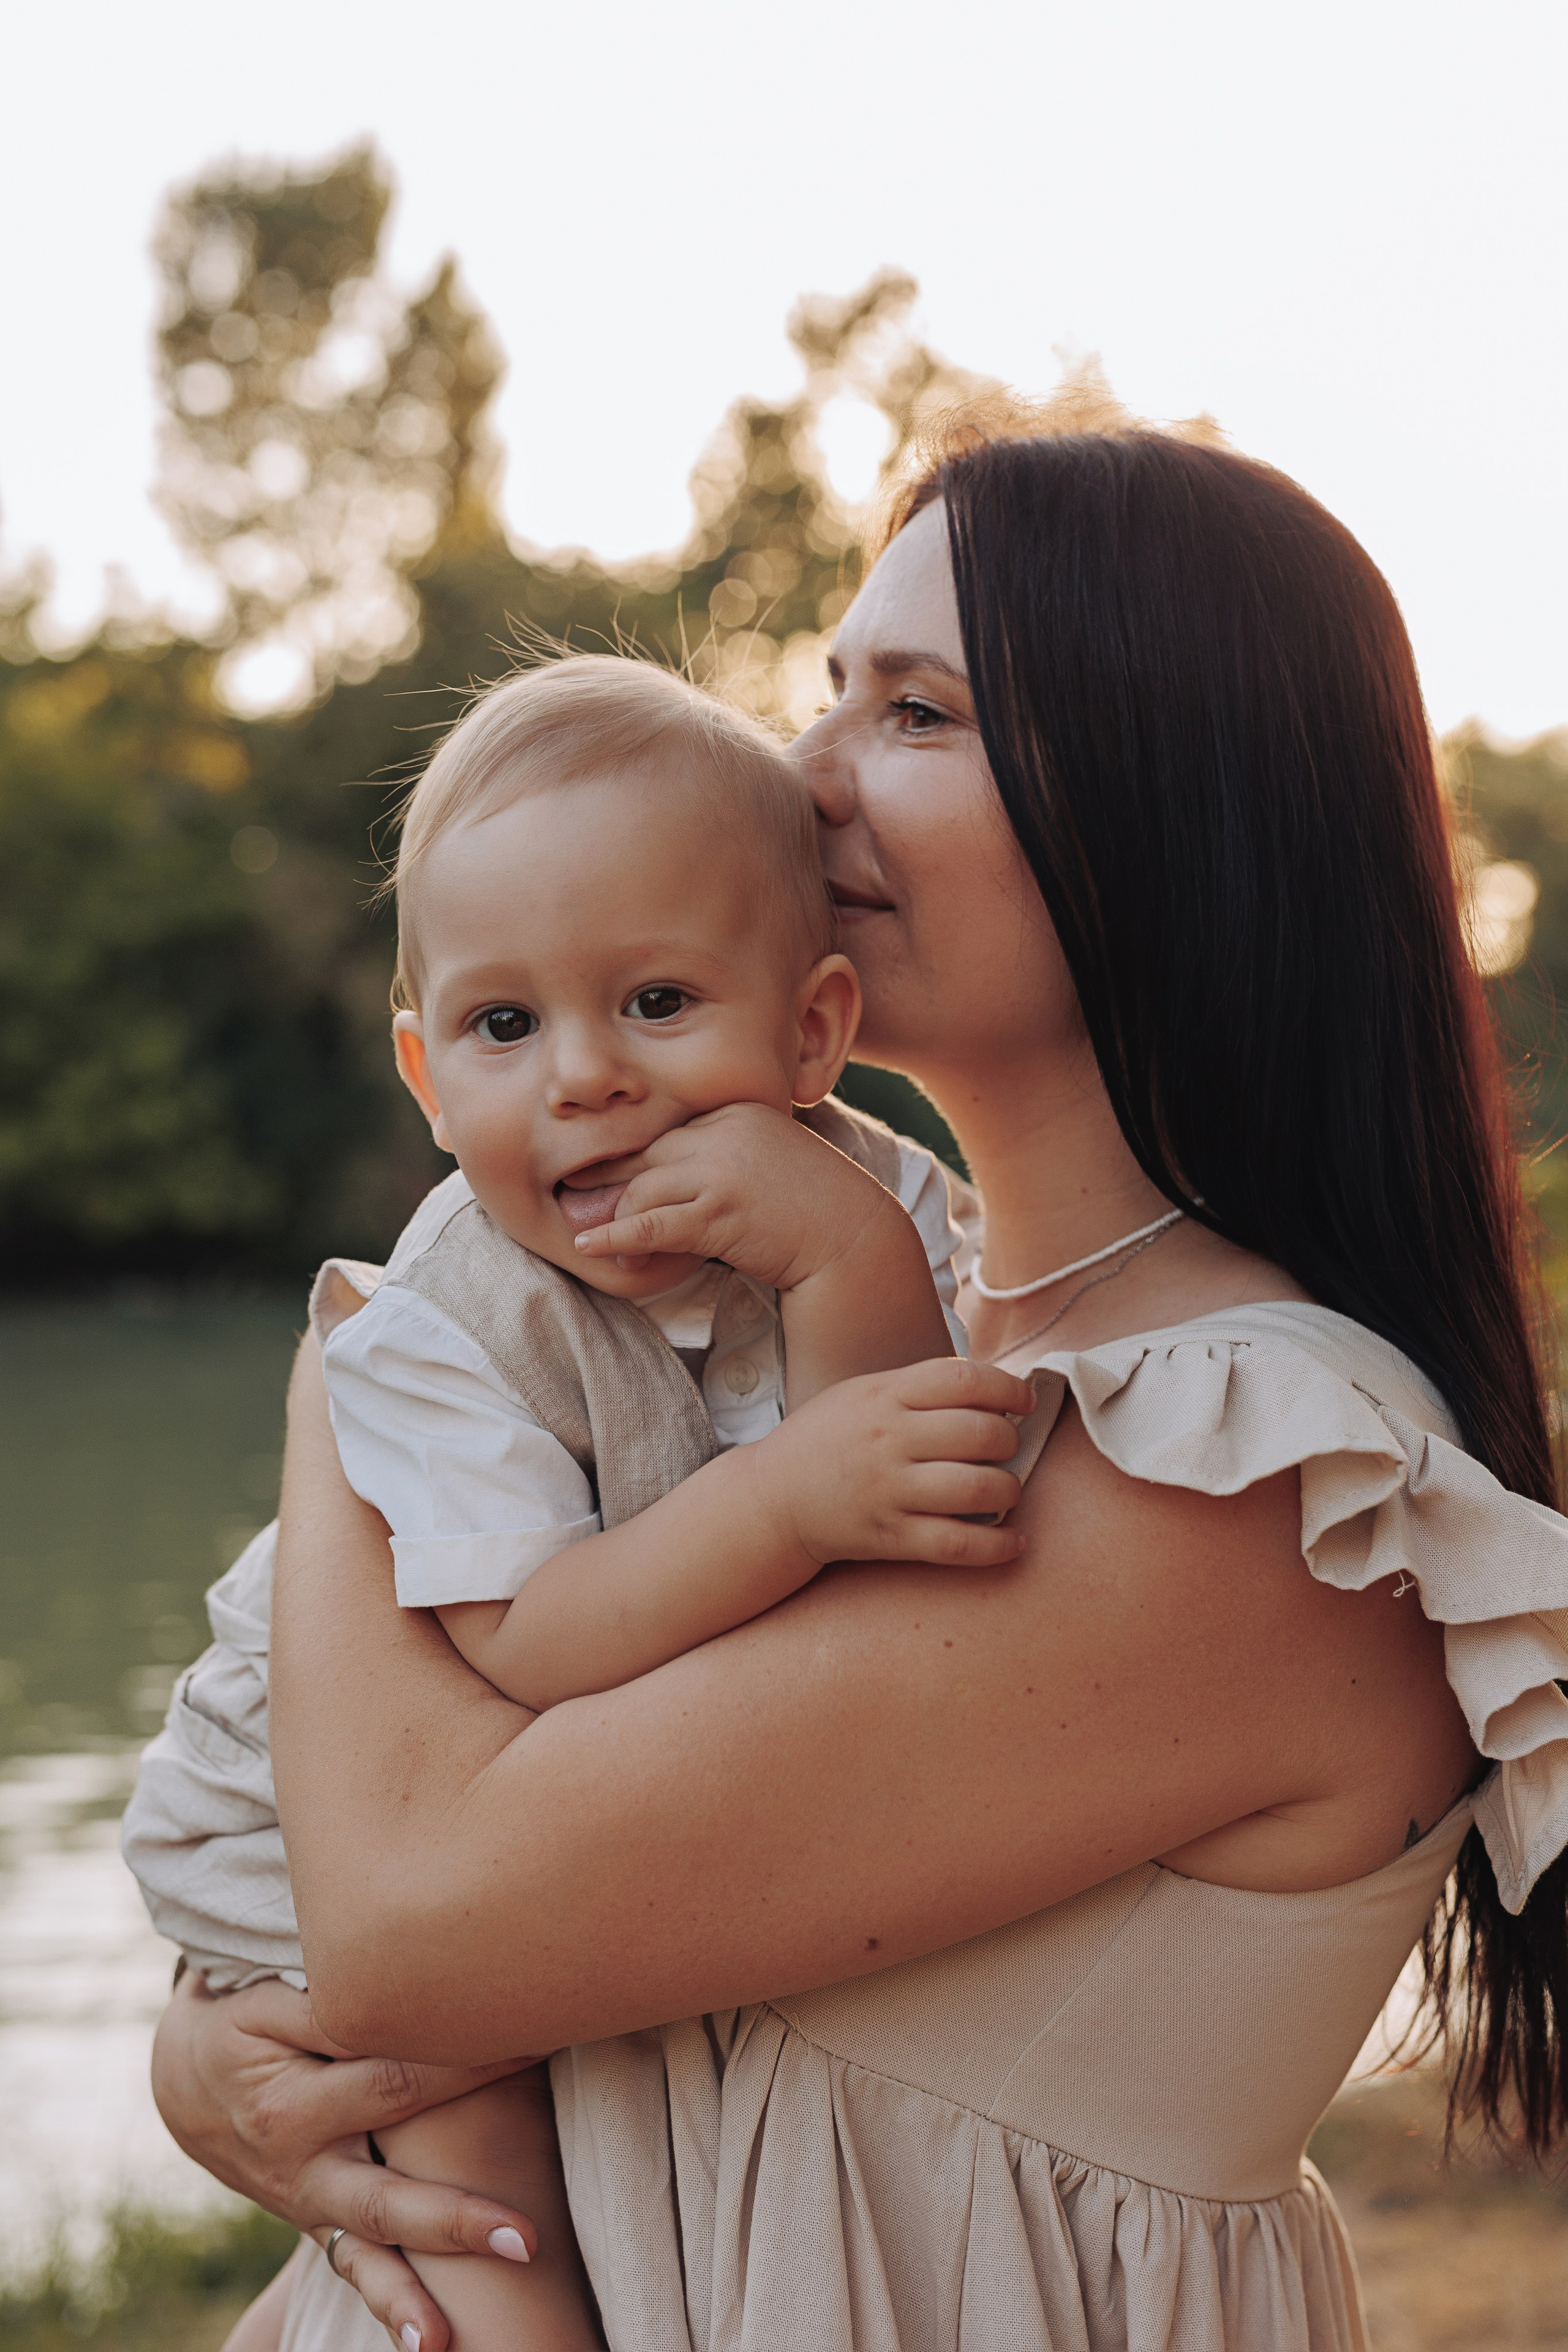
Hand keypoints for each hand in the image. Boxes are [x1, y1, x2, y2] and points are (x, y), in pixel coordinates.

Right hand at [151, 1971, 541, 2351]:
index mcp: (290, 2094)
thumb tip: (413, 1982)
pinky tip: (431, 2342)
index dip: (469, 2055)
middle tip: (530, 2232)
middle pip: (390, 2174)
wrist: (184, 2080)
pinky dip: (391, 2302)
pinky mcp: (317, 2220)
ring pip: (371, 2238)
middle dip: (459, 2203)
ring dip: (419, 2286)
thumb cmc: (243, 2018)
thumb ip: (334, 1999)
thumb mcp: (268, 1998)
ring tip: (473, 2308)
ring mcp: (309, 2196)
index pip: (395, 2072)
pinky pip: (355, 2267)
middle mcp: (299, 2155)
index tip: (541, 2042)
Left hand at [572, 1102, 897, 1286]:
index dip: (629, 1153)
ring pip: (643, 1188)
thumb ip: (725, 1153)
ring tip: (586, 1232)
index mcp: (737, 1111)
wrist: (855, 1240)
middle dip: (605, 1177)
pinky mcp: (721, 1212)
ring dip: (610, 1215)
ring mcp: (723, 1170)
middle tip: (571, 1196)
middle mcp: (726, 1131)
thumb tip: (677, 1173)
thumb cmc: (814, 1207)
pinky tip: (591, 1247)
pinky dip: (616, 1236)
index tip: (599, 1167)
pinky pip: (653, 1224)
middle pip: (645, 1153)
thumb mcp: (768, 1160)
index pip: (667, 1129)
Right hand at [747, 1355, 1036, 1569]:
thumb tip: (994, 1387)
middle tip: (1007, 1445)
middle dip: (1011, 1439)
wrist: (773, 1497)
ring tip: (1006, 1488)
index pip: (965, 1379)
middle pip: (981, 1432)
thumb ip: (920, 1385)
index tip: (1024, 1400)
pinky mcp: (890, 1537)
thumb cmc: (829, 1438)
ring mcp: (889, 1491)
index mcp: (885, 1395)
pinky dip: (998, 1546)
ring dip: (1009, 1488)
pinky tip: (1015, 1541)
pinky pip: (958, 1544)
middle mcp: (889, 1439)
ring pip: (978, 1487)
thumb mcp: (864, 1392)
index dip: (1009, 1387)